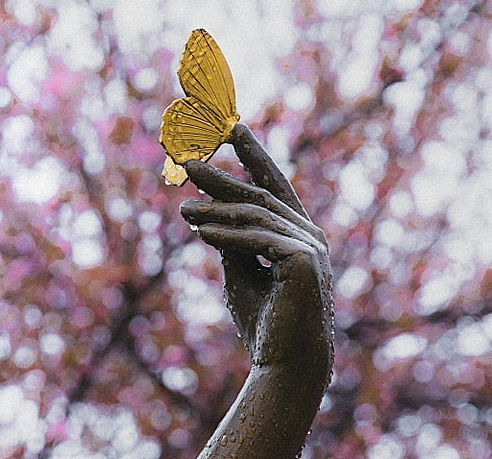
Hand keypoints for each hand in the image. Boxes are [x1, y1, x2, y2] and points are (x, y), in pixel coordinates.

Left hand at [180, 123, 333, 367]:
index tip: (233, 128)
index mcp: (299, 234)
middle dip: (222, 178)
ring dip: (214, 210)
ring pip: (254, 216)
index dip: (254, 154)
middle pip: (259, 195)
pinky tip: (199, 232)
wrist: (284, 364)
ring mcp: (310, 247)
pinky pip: (255, 240)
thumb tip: (208, 214)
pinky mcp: (303, 261)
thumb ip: (231, 242)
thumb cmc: (263, 323)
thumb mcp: (240, 273)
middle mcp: (310, 235)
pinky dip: (225, 235)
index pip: (274, 185)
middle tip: (186, 163)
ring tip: (181, 208)